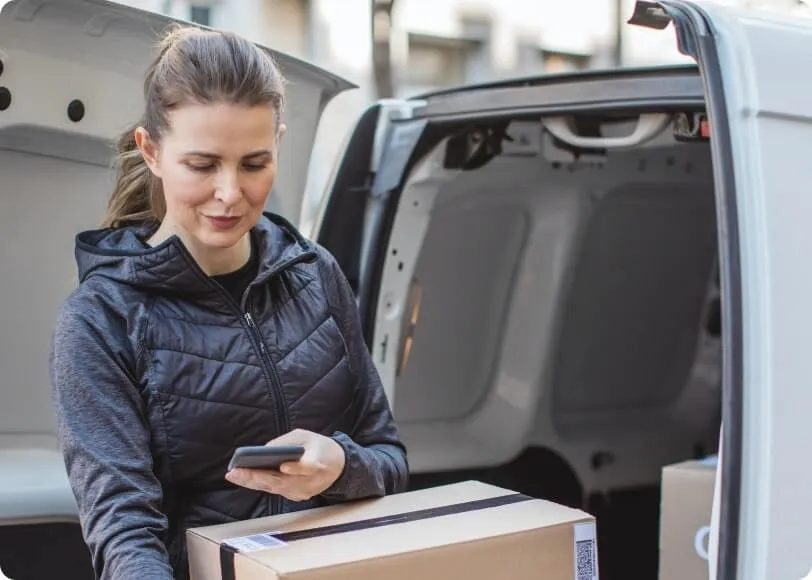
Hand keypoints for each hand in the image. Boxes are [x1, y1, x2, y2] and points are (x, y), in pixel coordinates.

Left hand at [225, 429, 345, 501]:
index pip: (308, 467)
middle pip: (282, 482)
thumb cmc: (320, 447)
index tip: (284, 466)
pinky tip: (245, 478)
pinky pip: (276, 490)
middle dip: (257, 477)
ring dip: (253, 482)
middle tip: (235, 472)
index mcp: (318, 464)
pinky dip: (261, 484)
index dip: (297, 468)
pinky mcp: (298, 496)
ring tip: (234, 474)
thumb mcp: (307, 436)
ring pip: (275, 488)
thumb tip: (265, 450)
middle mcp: (310, 482)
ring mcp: (303, 492)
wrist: (340, 467)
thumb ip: (288, 441)